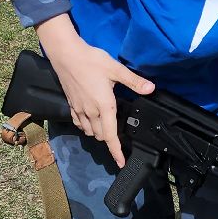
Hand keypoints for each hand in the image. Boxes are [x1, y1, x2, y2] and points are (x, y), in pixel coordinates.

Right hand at [41, 34, 154, 168]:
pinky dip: (86, 126)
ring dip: (99, 133)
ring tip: (107, 127)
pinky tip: (90, 120)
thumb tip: (151, 88)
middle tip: (119, 137)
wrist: (66, 55)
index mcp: (104, 106)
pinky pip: (79, 123)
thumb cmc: (92, 61)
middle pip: (101, 135)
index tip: (120, 163)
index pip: (111, 135)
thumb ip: (134, 81)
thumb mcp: (116, 69)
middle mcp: (91, 112)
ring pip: (90, 130)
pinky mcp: (71, 104)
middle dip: (110, 140)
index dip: (116, 151)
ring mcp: (79, 109)